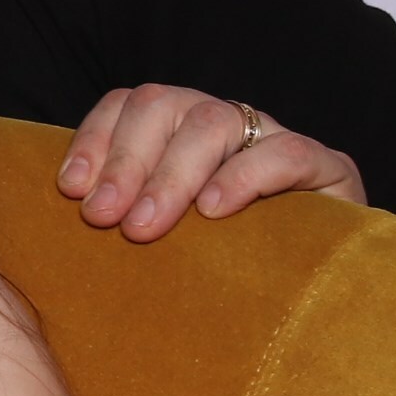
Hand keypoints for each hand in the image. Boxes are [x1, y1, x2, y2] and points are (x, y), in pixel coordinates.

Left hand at [57, 85, 365, 240]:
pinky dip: (244, 177)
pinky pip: (285, 154)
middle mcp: (225, 123)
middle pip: (163, 105)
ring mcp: (275, 138)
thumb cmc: (228, 267)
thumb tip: (67, 220)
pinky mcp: (329, 167)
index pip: (128, 105)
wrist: (325, 290)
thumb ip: (126, 216)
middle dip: (125, 161)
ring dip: (171, 173)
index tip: (70, 190)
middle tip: (104, 218)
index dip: (95, 139)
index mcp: (180, 129)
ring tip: (146, 224)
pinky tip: (214, 210)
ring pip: (215, 121)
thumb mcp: (168, 237)